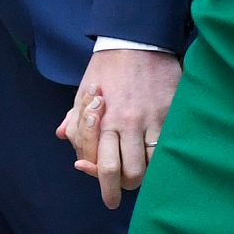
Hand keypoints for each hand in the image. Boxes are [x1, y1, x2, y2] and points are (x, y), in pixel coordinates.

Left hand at [59, 49, 179, 208]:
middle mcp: (129, 122)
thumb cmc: (108, 66)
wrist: (137, 39)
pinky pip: (168, 146)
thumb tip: (63, 135)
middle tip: (120, 195)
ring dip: (144, 175)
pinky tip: (157, 158)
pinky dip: (162, 158)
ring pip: (152, 165)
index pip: (103, 166)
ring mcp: (153, 118)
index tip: (108, 195)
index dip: (102, 184)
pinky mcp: (171, 112)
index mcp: (105, 120)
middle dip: (123, 189)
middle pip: (129, 173)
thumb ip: (76, 116)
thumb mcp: (84, 89)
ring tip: (139, 176)